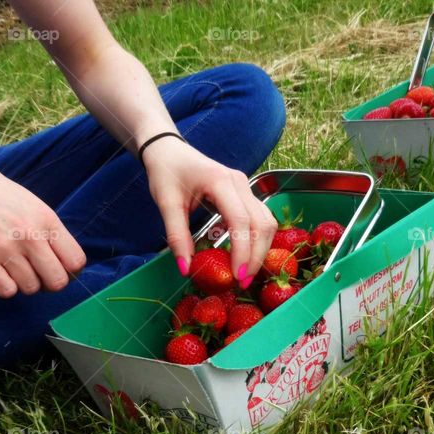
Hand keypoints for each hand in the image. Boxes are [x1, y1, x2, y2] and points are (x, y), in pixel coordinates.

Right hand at [0, 148, 85, 297]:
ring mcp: (4, 248)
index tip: (58, 268)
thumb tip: (69, 267)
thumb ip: (51, 232)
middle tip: (37, 274)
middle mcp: (29, 235)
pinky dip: (5, 287)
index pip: (76, 261)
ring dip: (25, 284)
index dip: (69, 271)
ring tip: (13, 267)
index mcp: (46, 219)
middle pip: (57, 282)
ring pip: (31, 289)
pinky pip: (6, 291)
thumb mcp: (32, 205)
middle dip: (50, 283)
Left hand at [143, 137, 276, 284]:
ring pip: (267, 222)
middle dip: (256, 256)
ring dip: (261, 249)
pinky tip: (246, 256)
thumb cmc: (166, 173)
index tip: (236, 276)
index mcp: (220, 182)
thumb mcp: (166, 203)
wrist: (169, 150)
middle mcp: (240, 182)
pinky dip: (258, 240)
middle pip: (262, 224)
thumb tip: (186, 269)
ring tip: (245, 274)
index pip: (241, 221)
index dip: (242, 251)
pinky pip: (261, 218)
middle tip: (242, 283)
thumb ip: (177, 236)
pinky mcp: (245, 193)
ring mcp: (246, 186)